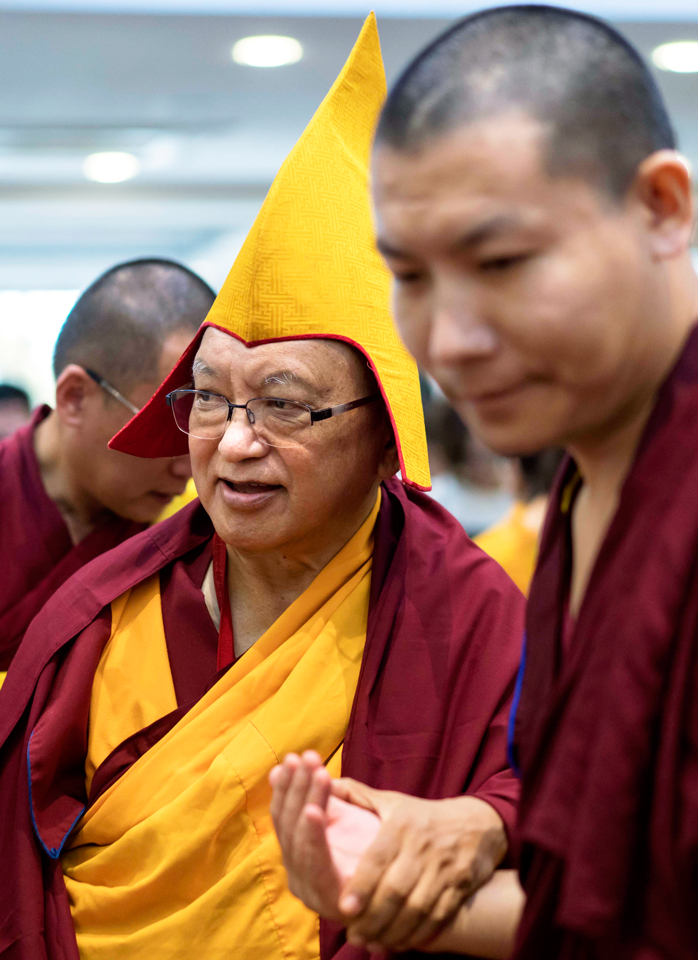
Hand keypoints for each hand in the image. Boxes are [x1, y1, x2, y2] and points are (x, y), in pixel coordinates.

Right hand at [269, 751, 380, 919]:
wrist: (416, 875)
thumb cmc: (381, 842)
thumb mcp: (349, 809)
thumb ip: (321, 792)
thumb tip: (286, 763)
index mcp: (300, 849)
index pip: (285, 812)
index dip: (288, 784)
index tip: (296, 756)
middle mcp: (298, 871)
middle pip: (287, 824)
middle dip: (296, 788)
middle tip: (306, 758)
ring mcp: (309, 889)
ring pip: (297, 840)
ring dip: (305, 802)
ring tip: (316, 775)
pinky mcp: (327, 901)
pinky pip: (313, 865)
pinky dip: (312, 836)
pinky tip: (314, 809)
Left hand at [332, 779, 507, 952]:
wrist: (478, 823)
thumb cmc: (423, 816)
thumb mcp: (393, 801)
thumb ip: (358, 796)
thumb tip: (326, 784)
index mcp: (403, 824)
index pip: (379, 858)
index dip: (362, 885)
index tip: (344, 908)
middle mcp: (424, 847)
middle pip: (397, 889)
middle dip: (373, 917)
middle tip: (354, 936)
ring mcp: (445, 869)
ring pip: (417, 908)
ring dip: (393, 931)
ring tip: (372, 943)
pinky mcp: (461, 887)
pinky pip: (439, 917)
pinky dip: (420, 934)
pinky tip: (401, 943)